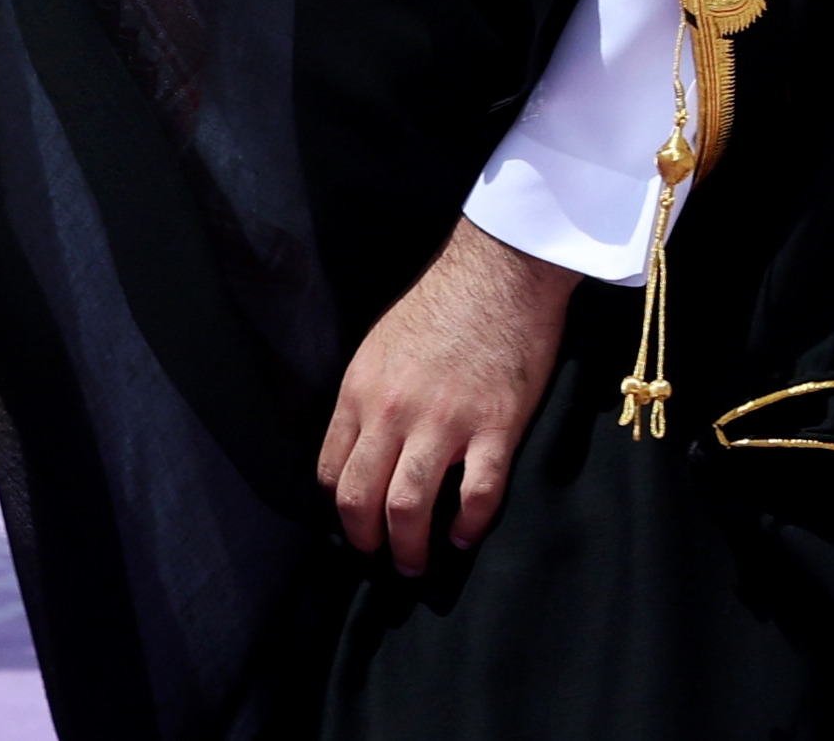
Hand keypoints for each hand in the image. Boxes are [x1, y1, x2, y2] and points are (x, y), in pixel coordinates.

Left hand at [319, 220, 576, 576]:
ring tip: (416, 564)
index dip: (341, 509)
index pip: (332, 471)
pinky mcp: (495, 426)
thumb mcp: (380, 346)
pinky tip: (464, 535)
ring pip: (409, 508)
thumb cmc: (442, 303)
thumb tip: (363, 448)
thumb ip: (368, 398)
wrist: (501, 270)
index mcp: (361, 390)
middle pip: (361, 499)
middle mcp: (393, 411)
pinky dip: (467, 527)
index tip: (356, 524)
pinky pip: (476, 496)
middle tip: (382, 558)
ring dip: (409, 549)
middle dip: (367, 542)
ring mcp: (444, 421)